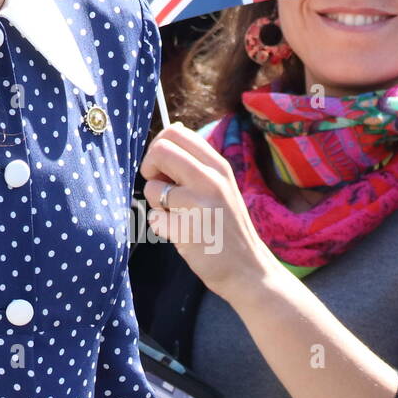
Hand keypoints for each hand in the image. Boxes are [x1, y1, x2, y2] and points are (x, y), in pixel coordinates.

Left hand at [140, 122, 275, 301]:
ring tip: (179, 216)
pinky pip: (154, 219)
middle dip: (150, 169)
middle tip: (161, 189)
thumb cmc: (227, 227)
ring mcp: (200, 204)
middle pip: (160, 151)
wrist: (248, 268)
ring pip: (152, 189)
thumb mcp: (221, 185)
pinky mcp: (188, 229)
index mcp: (219, 165)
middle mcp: (211, 179)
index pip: (175, 132)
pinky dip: (162, 228)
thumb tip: (171, 130)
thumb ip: (198, 161)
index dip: (159, 147)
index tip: (163, 167)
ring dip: (157, 205)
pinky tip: (181, 234)